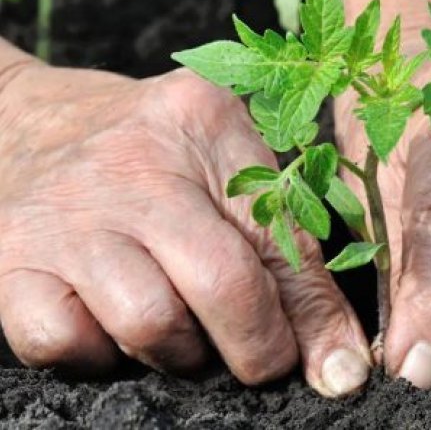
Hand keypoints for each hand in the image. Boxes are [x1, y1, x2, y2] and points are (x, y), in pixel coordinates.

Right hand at [0, 64, 370, 396]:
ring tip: (183, 328)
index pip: (280, 235)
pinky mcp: (9, 260)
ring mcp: (66, 215)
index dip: (314, 316)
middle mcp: (134, 166)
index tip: (336, 368)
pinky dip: (99, 355)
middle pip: (220, 283)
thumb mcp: (225, 161)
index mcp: (205, 123)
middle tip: (260, 358)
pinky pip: (62, 343)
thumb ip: (285, 244)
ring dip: (179, 353)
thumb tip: (337, 360)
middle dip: (256, 347)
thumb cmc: (149, 148)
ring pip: (148, 325)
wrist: (29, 123)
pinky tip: (112, 325)